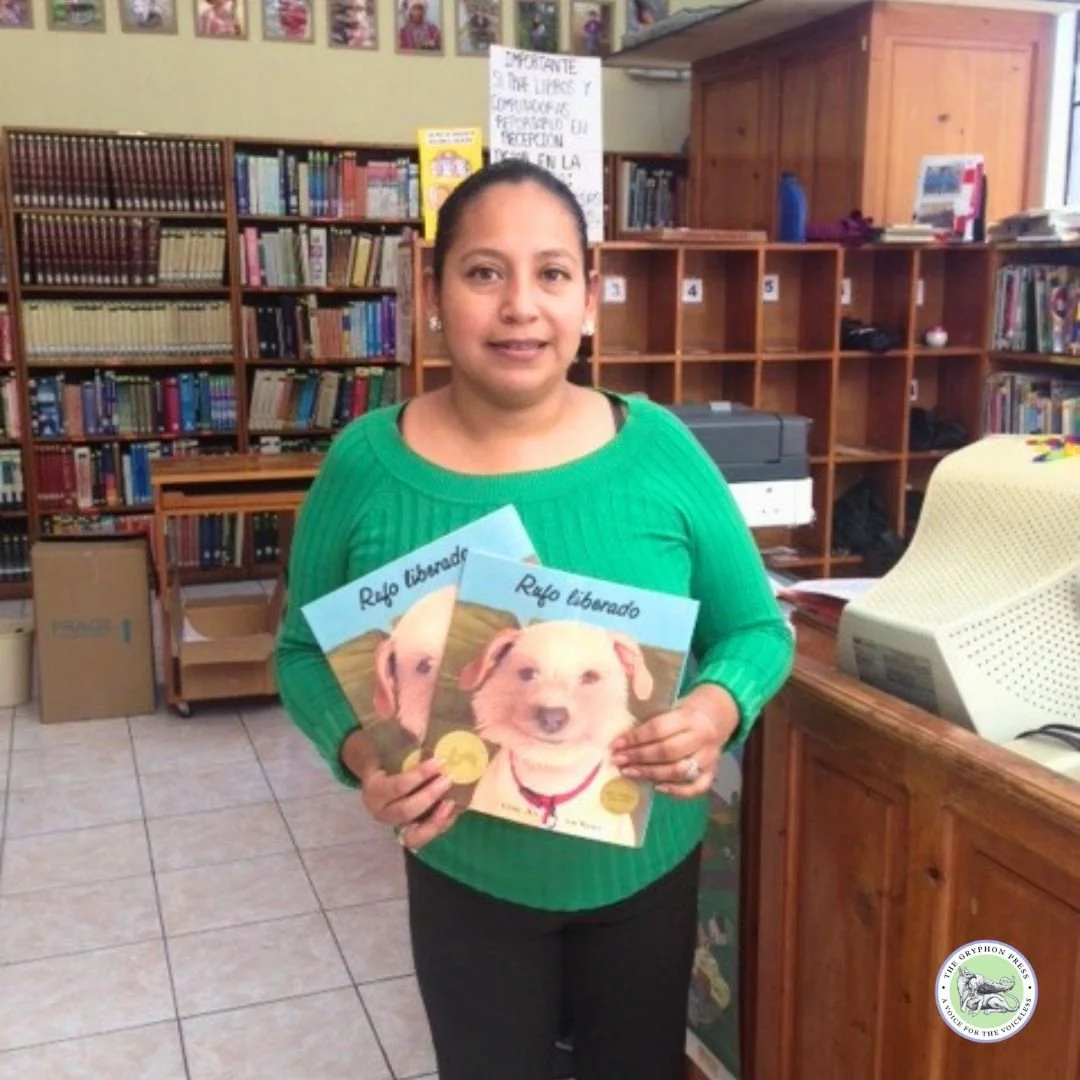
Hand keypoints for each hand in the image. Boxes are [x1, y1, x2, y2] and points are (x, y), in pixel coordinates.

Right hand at [343, 731, 460, 851]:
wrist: (375, 776)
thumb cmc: (384, 756)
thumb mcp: (383, 745)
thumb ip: (394, 734)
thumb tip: (403, 709)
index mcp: (373, 789)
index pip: (397, 787)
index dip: (419, 776)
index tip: (439, 761)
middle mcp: (381, 812)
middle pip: (406, 811)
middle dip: (430, 795)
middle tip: (449, 777)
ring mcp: (394, 825)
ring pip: (414, 835)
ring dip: (435, 820)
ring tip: (452, 803)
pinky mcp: (408, 830)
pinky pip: (424, 836)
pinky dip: (440, 826)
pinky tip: (454, 811)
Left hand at [609, 685, 738, 797]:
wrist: (717, 716)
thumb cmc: (685, 711)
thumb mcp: (671, 707)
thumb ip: (653, 720)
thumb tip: (622, 738)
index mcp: (689, 716)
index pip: (658, 728)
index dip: (635, 738)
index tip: (616, 745)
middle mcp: (701, 737)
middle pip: (667, 751)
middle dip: (639, 758)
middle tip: (619, 761)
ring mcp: (709, 757)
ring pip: (678, 771)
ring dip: (651, 774)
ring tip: (629, 773)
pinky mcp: (713, 772)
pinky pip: (696, 787)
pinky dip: (677, 791)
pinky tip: (657, 788)